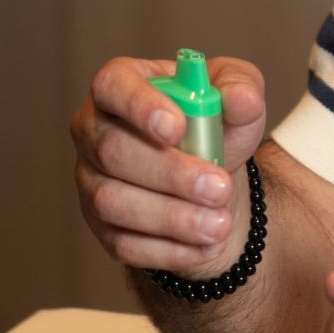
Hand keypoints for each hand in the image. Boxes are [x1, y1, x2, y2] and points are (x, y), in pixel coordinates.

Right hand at [71, 55, 265, 276]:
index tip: (177, 128)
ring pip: (113, 202)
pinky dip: (169, 249)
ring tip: (220, 224)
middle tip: (218, 187)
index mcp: (121, 84)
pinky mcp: (101, 225)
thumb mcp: (237, 94)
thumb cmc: (215, 123)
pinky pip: (123, 242)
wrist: (213, 177)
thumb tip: (243, 99)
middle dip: (170, 173)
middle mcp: (94, 129)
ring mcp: (91, 179)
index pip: (112, 86)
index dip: (139, 107)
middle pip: (112, 151)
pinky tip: (206, 245)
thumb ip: (242, 89)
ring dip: (171, 217)